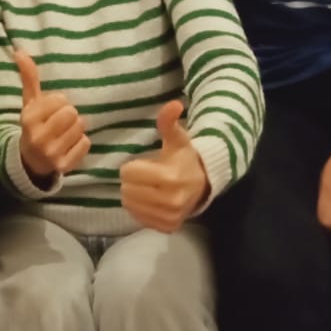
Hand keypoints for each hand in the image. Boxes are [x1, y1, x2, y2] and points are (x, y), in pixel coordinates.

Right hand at [15, 50, 88, 185]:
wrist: (30, 161)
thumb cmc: (34, 124)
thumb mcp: (30, 102)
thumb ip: (29, 77)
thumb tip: (20, 51)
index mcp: (28, 118)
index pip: (59, 99)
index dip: (58, 102)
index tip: (50, 110)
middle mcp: (38, 137)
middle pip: (72, 113)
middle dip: (69, 114)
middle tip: (59, 121)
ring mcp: (51, 153)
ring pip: (80, 128)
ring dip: (76, 128)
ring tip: (64, 132)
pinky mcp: (64, 166)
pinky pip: (85, 143)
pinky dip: (80, 143)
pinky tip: (69, 144)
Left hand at [119, 100, 208, 232]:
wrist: (203, 184)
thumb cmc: (184, 158)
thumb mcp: (177, 138)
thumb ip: (169, 122)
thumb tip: (174, 103)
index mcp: (170, 177)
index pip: (128, 173)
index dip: (133, 166)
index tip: (145, 164)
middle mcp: (170, 201)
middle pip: (126, 190)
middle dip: (132, 180)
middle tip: (146, 176)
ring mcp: (169, 216)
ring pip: (130, 204)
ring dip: (134, 195)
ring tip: (148, 187)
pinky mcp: (167, 227)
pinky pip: (138, 218)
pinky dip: (140, 209)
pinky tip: (151, 200)